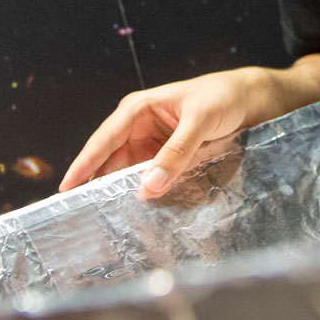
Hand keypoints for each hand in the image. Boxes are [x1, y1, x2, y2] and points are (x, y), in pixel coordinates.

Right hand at [58, 67, 279, 198]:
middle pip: (112, 162)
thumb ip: (177, 152)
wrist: (254, 99)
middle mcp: (140, 129)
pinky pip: (153, 180)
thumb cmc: (223, 97)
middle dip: (99, 186)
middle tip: (83, 216)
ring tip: (107, 221)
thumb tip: (149, 186)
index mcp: (138, 110)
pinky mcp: (170, 160)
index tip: (66, 190)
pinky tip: (141, 213)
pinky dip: (147, 194)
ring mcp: (154, 147)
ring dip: (123, 193)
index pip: (103, 141)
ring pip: (131, 175)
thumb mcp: (200, 120)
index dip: (83, 166)